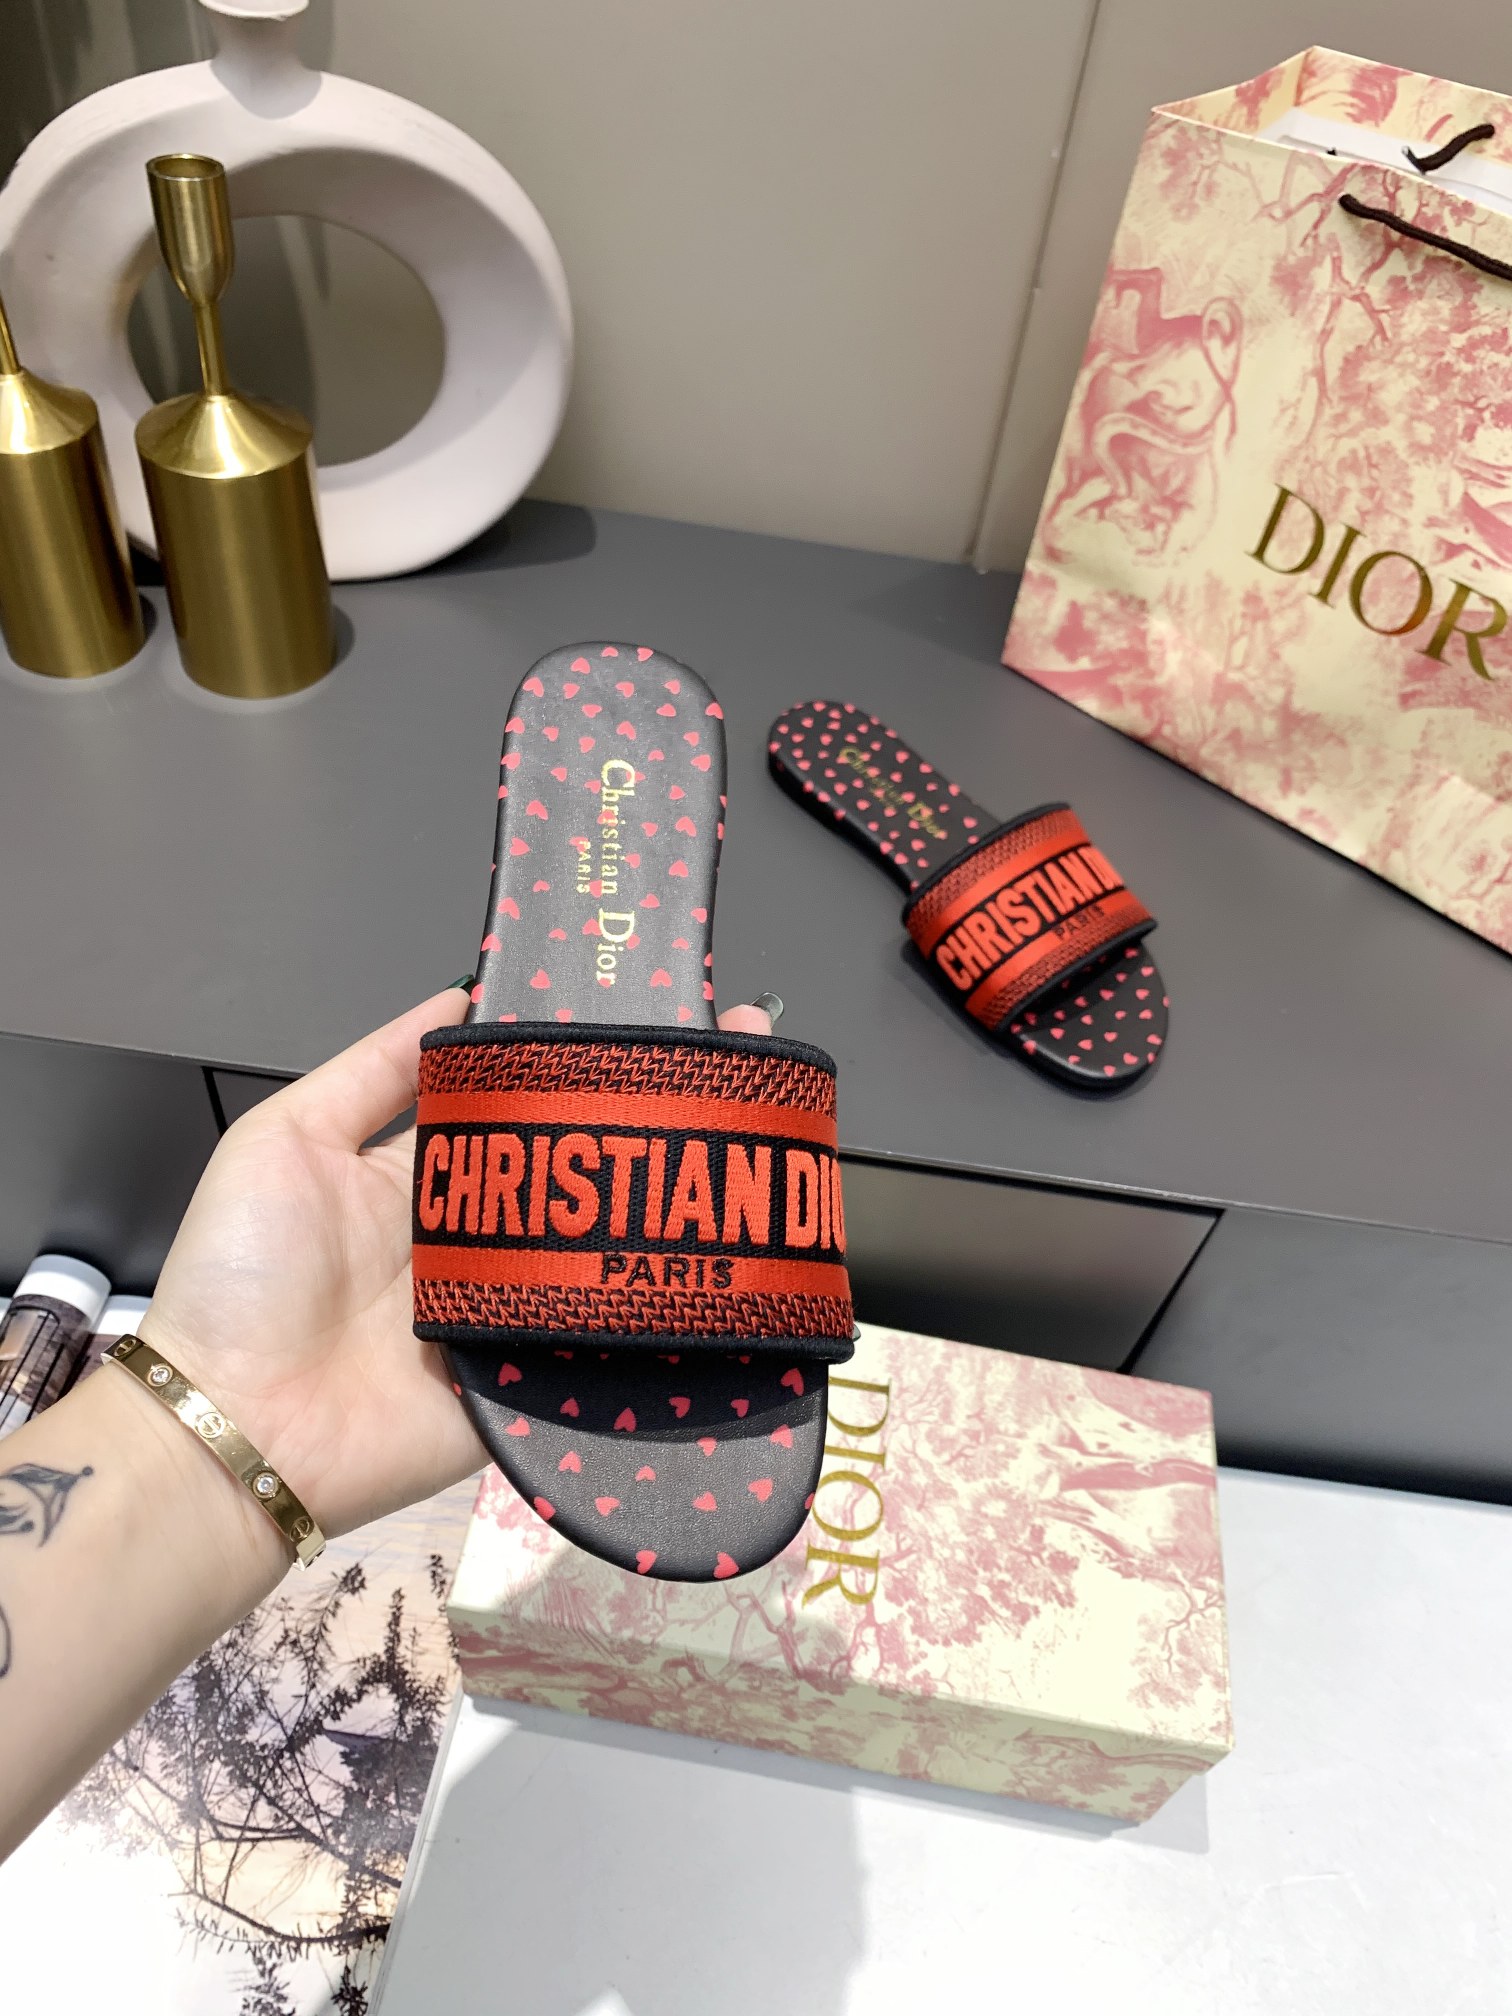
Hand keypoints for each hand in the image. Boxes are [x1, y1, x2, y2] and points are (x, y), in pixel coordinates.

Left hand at [146, 989, 774, 1538]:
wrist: (232, 1428)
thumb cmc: (242, 1276)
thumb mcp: (285, 1138)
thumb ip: (373, 1069)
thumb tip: (463, 995)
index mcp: (421, 1177)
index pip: (515, 1112)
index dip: (570, 1072)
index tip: (645, 1021)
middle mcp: (476, 1239)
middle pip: (572, 1179)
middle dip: (640, 1135)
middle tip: (729, 1080)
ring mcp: (507, 1311)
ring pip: (598, 1252)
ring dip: (656, 1216)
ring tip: (744, 1154)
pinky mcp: (528, 1380)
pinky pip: (595, 1340)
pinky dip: (641, 1309)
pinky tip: (713, 1262)